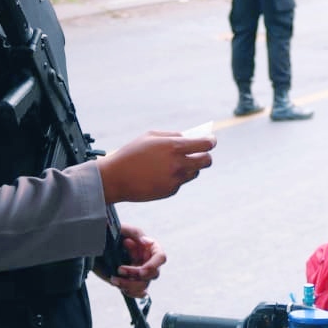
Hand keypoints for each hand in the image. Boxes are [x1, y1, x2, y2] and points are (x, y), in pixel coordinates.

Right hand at [97, 131, 216, 204]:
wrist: (116, 178)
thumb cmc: (131, 153)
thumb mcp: (150, 136)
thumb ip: (172, 136)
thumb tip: (189, 138)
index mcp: (174, 147)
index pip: (205, 144)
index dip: (211, 141)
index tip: (211, 140)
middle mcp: (178, 164)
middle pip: (207, 161)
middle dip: (206, 156)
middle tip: (201, 153)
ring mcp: (175, 179)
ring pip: (195, 172)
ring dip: (191, 167)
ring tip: (178, 162)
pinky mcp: (170, 191)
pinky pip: (181, 182)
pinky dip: (176, 177)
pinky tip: (161, 174)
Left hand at [105, 224, 165, 298]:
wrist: (95, 244)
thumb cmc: (111, 232)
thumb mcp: (123, 228)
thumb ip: (136, 233)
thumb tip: (146, 242)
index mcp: (149, 247)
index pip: (160, 258)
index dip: (153, 266)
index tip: (141, 271)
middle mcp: (147, 261)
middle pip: (153, 275)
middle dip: (135, 274)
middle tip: (119, 269)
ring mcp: (139, 273)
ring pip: (143, 285)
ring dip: (129, 284)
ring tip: (114, 278)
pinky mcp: (130, 282)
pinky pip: (136, 292)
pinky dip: (129, 292)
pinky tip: (118, 283)